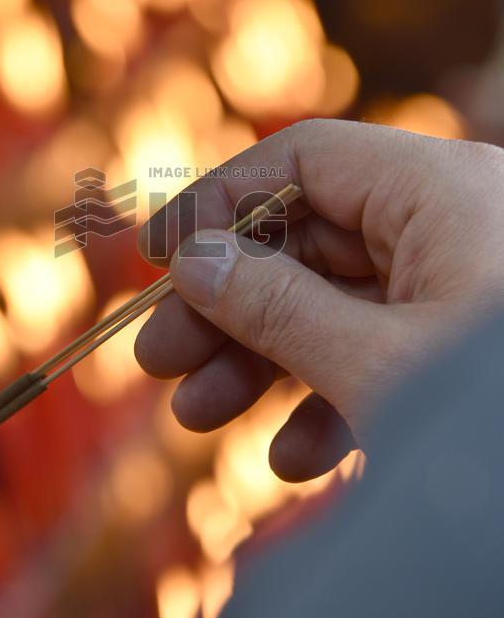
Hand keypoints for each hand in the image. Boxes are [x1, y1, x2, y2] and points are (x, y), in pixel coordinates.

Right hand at [135, 119, 503, 478]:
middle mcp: (448, 224)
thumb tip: (190, 261)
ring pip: (334, 304)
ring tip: (198, 415)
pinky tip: (291, 457)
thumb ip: (275, 304)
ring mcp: (457, 287)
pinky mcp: (461, 345)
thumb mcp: (377, 362)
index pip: (301, 160)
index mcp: (438, 189)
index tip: (155, 257)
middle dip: (228, 306)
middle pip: (306, 241)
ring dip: (262, 362)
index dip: (217, 202)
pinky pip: (377, 353)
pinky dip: (327, 400)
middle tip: (158, 360)